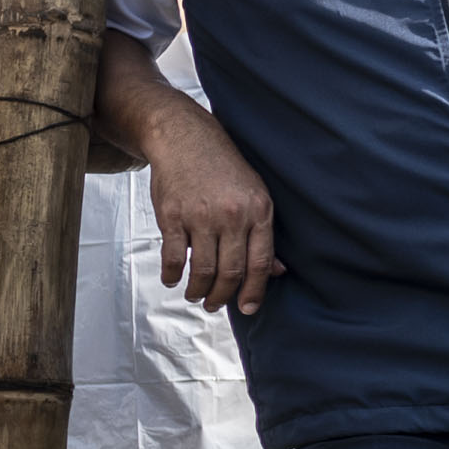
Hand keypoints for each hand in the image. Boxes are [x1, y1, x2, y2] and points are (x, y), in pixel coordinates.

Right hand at [144, 107, 283, 314]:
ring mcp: (201, 215)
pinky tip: (173, 279)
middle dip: (222, 295)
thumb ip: (263, 234)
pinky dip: (172, 275)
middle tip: (214, 305)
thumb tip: (277, 271)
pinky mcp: (173, 215)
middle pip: (230, 270)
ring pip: (202, 268)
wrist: (186, 139)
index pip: (260, 262)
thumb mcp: (254, 195)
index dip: (254, 291)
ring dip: (197, 289)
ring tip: (195, 295)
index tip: (248, 308)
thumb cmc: (222, 169)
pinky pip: (173, 256)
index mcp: (258, 211)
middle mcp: (232, 215)